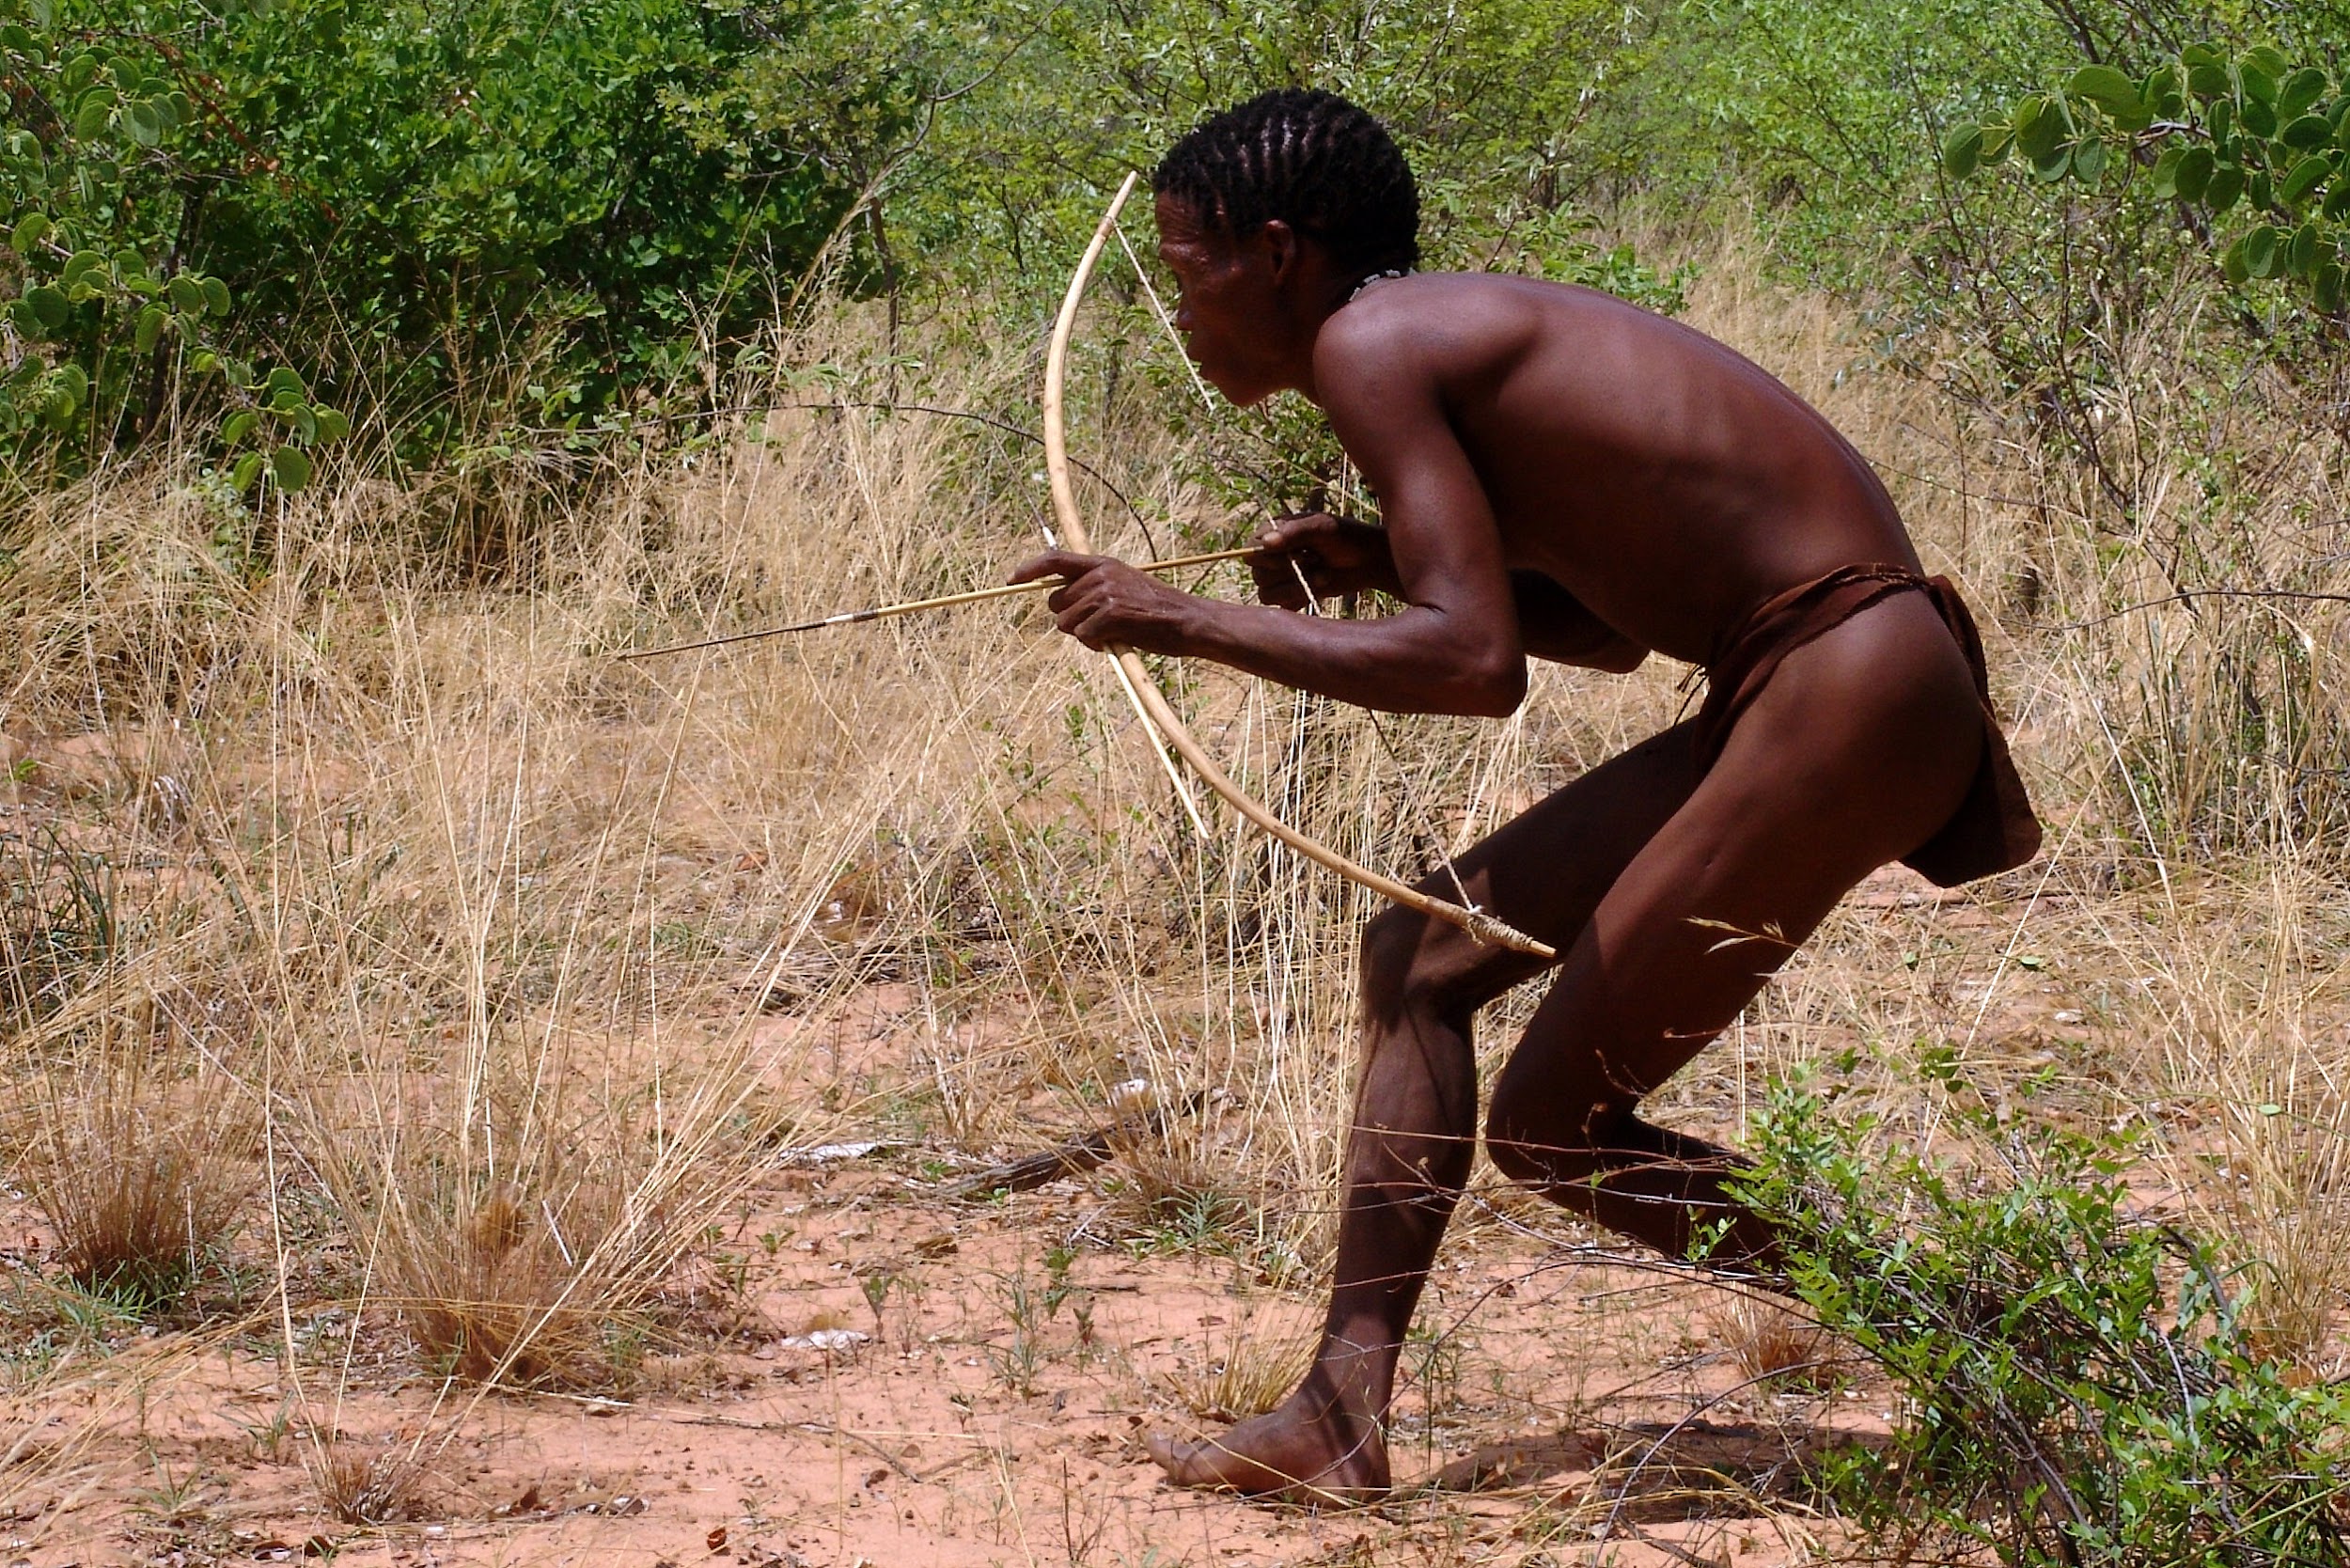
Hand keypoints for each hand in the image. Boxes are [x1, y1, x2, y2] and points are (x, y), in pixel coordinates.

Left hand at [1009, 550, 1198, 652]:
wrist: (1188, 620)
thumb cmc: (1157, 611)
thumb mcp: (1125, 587)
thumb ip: (1095, 588)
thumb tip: (1059, 603)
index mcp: (1103, 564)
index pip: (1055, 559)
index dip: (1030, 569)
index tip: (1012, 580)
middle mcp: (1100, 574)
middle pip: (1055, 602)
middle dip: (1068, 619)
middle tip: (1097, 627)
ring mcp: (1105, 593)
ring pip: (1066, 624)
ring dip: (1084, 635)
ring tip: (1111, 634)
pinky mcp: (1111, 614)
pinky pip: (1083, 636)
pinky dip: (1095, 644)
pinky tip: (1114, 641)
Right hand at [1248, 513, 1399, 608]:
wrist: (1369, 561)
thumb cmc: (1347, 537)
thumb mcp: (1323, 528)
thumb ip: (1294, 532)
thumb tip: (1265, 542)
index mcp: (1274, 533)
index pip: (1251, 551)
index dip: (1269, 558)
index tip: (1297, 554)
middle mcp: (1272, 556)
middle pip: (1258, 576)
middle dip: (1291, 572)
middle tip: (1317, 560)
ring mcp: (1281, 577)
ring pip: (1267, 595)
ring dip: (1297, 588)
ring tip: (1323, 576)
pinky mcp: (1291, 595)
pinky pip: (1280, 606)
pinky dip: (1300, 599)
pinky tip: (1321, 587)